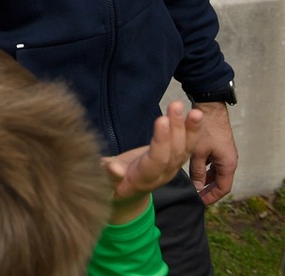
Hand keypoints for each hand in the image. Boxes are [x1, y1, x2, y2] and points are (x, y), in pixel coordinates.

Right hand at [104, 100, 203, 223]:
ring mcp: (170, 170)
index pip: (157, 160)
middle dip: (177, 129)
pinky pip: (186, 147)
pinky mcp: (173, 162)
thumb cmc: (111, 186)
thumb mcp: (105, 184)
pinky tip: (195, 116)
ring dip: (191, 130)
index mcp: (143, 180)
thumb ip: (109, 176)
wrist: (127, 195)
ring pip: (184, 150)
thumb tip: (115, 168)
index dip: (161, 141)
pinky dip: (192, 132)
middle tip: (177, 106)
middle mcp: (161, 176)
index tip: (162, 120)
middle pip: (174, 153)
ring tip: (196, 111)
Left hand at [190, 101, 237, 204]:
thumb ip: (196, 171)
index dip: (211, 197)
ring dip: (205, 179)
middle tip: (195, 196)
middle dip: (208, 190)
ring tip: (192, 185)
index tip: (200, 202)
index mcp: (228, 164)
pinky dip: (204, 169)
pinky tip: (192, 169)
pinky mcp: (219, 148)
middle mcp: (229, 161)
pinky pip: (213, 164)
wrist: (210, 109)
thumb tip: (196, 187)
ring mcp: (224, 154)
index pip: (223, 189)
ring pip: (216, 173)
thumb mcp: (198, 152)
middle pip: (220, 182)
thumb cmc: (205, 130)